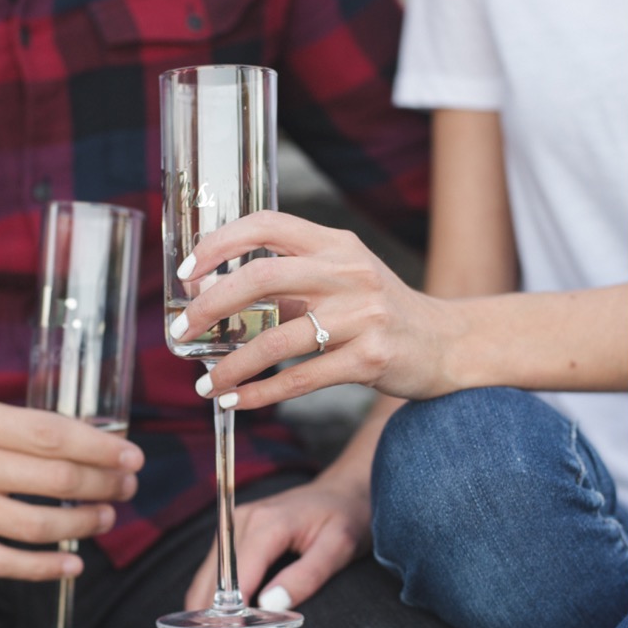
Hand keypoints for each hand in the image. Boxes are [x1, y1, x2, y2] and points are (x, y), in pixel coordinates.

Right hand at [0, 399, 142, 578]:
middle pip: (57, 480)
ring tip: (106, 517)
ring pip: (38, 525)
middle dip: (104, 486)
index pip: (56, 436)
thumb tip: (91, 442)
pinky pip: (5, 563)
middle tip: (126, 487)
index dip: (102, 449)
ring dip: (84, 525)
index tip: (131, 457)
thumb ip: (23, 428)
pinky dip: (46, 568)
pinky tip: (73, 564)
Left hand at [171, 211, 459, 409]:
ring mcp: (363, 316)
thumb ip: (291, 281)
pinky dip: (262, 393)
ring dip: (232, 366)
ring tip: (205, 384)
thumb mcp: (343, 280)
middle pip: (262, 278)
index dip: (219, 244)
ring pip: (278, 339)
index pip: (267, 225)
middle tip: (181, 331)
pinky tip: (239, 402)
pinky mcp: (371, 358)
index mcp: (337, 245)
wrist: (447, 344)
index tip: (187, 273)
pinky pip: (302, 378)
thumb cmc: (382, 312)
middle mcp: (350, 273)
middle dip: (210, 306)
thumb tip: (215, 296)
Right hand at [182, 474, 369, 627]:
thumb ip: (308, 574)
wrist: (346, 490)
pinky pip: (207, 594)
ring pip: (199, 600)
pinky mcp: (229, 550)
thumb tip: (270, 608)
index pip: (234, 589)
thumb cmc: (349, 516)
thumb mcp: (341, 543)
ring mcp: (227, 538)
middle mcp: (235, 529)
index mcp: (263, 525)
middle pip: (206, 599)